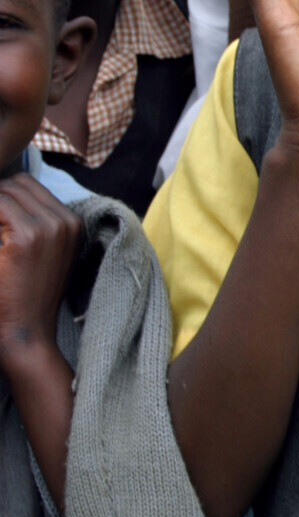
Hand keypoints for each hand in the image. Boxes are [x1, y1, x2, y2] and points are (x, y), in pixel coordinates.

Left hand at [0, 175, 81, 377]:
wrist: (26, 333)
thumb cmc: (28, 297)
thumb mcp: (43, 255)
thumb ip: (33, 224)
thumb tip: (4, 195)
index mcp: (73, 224)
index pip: (29, 186)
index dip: (4, 197)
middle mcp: (66, 222)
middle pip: (17, 184)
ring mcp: (49, 227)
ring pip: (4, 192)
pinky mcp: (26, 236)